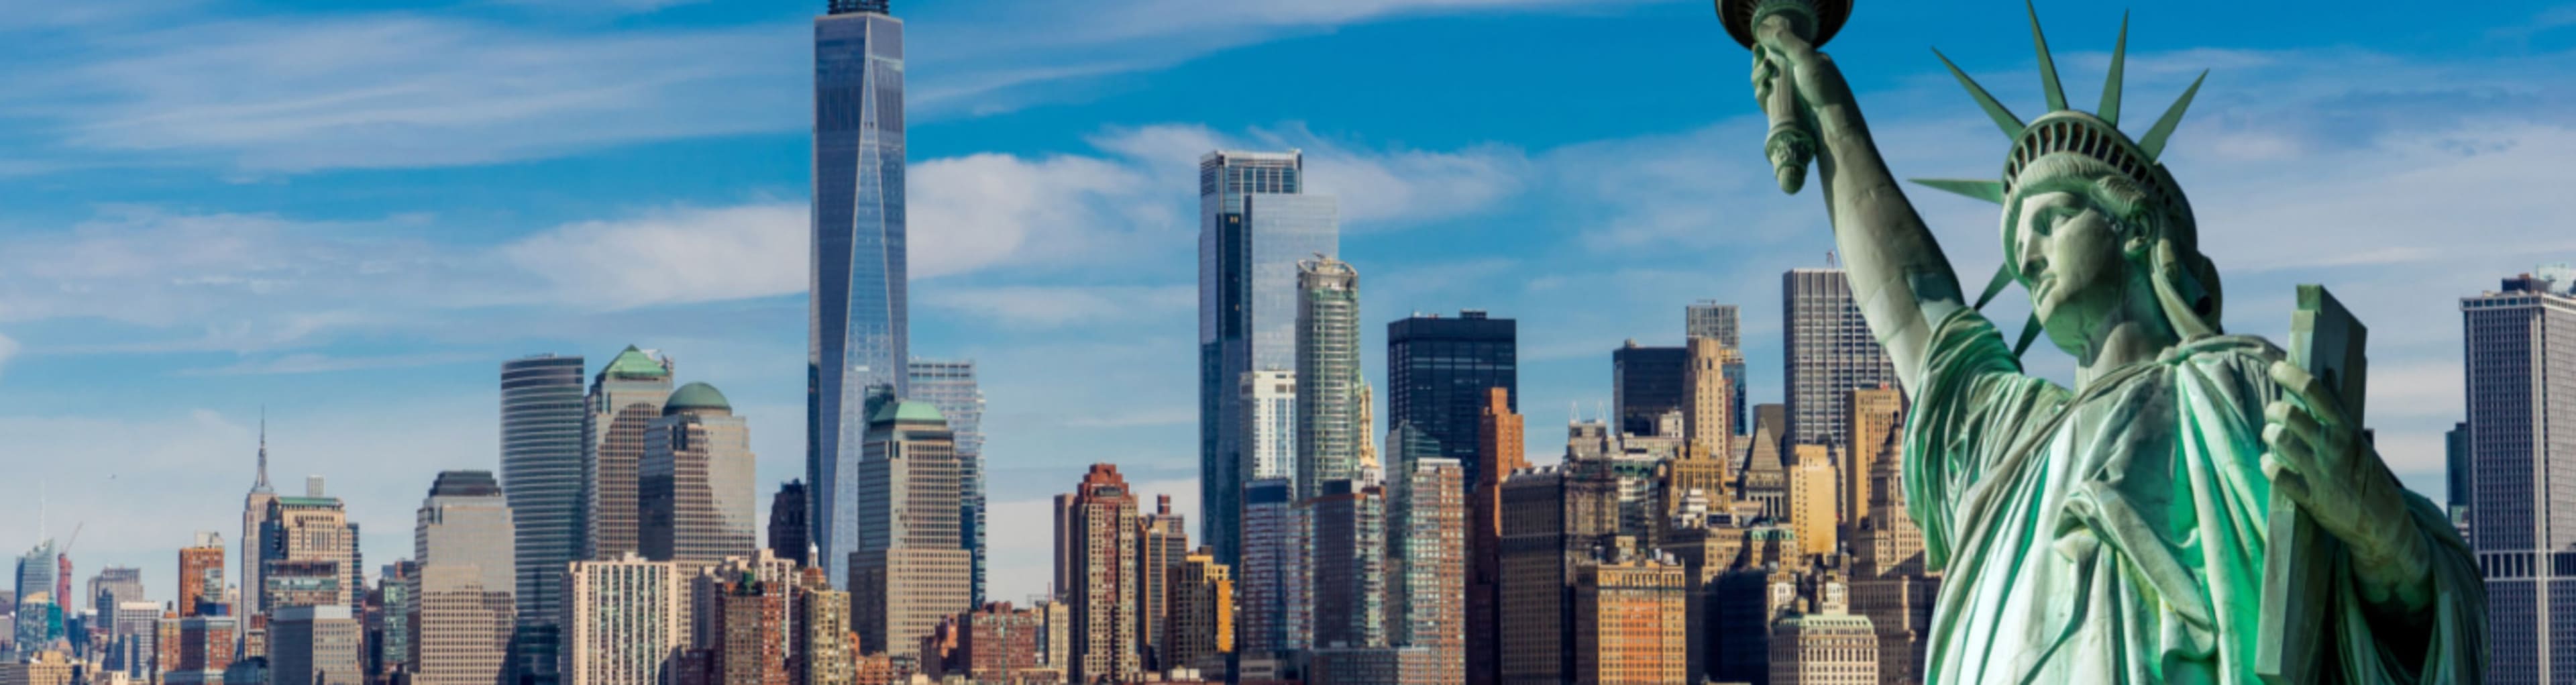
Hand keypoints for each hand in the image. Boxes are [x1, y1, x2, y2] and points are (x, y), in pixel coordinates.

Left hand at [2261, 360, 2431, 609]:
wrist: (2384, 524)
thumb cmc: (2366, 476)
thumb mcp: (2357, 440)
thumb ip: (2336, 409)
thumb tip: (2325, 374)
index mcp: (2347, 430)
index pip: (2315, 391)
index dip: (2291, 374)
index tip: (2276, 367)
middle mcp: (2333, 447)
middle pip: (2288, 414)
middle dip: (2274, 410)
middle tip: (2275, 415)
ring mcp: (2320, 472)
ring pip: (2278, 440)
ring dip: (2269, 436)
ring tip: (2273, 439)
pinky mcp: (2309, 498)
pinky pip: (2276, 473)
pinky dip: (2268, 465)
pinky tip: (2272, 463)